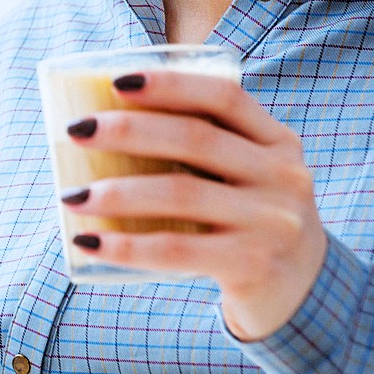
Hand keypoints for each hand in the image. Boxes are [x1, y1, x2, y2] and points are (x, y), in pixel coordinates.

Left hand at [59, 69, 326, 340]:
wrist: (303, 291)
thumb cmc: (248, 218)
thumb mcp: (245, 175)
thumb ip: (203, 148)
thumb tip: (101, 126)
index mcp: (277, 141)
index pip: (225, 96)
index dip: (170, 84)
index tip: (116, 81)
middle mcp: (282, 176)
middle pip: (196, 139)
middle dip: (127, 130)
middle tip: (74, 131)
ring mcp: (273, 222)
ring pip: (182, 194)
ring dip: (116, 193)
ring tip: (71, 195)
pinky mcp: (254, 265)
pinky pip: (177, 251)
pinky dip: (126, 246)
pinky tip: (88, 242)